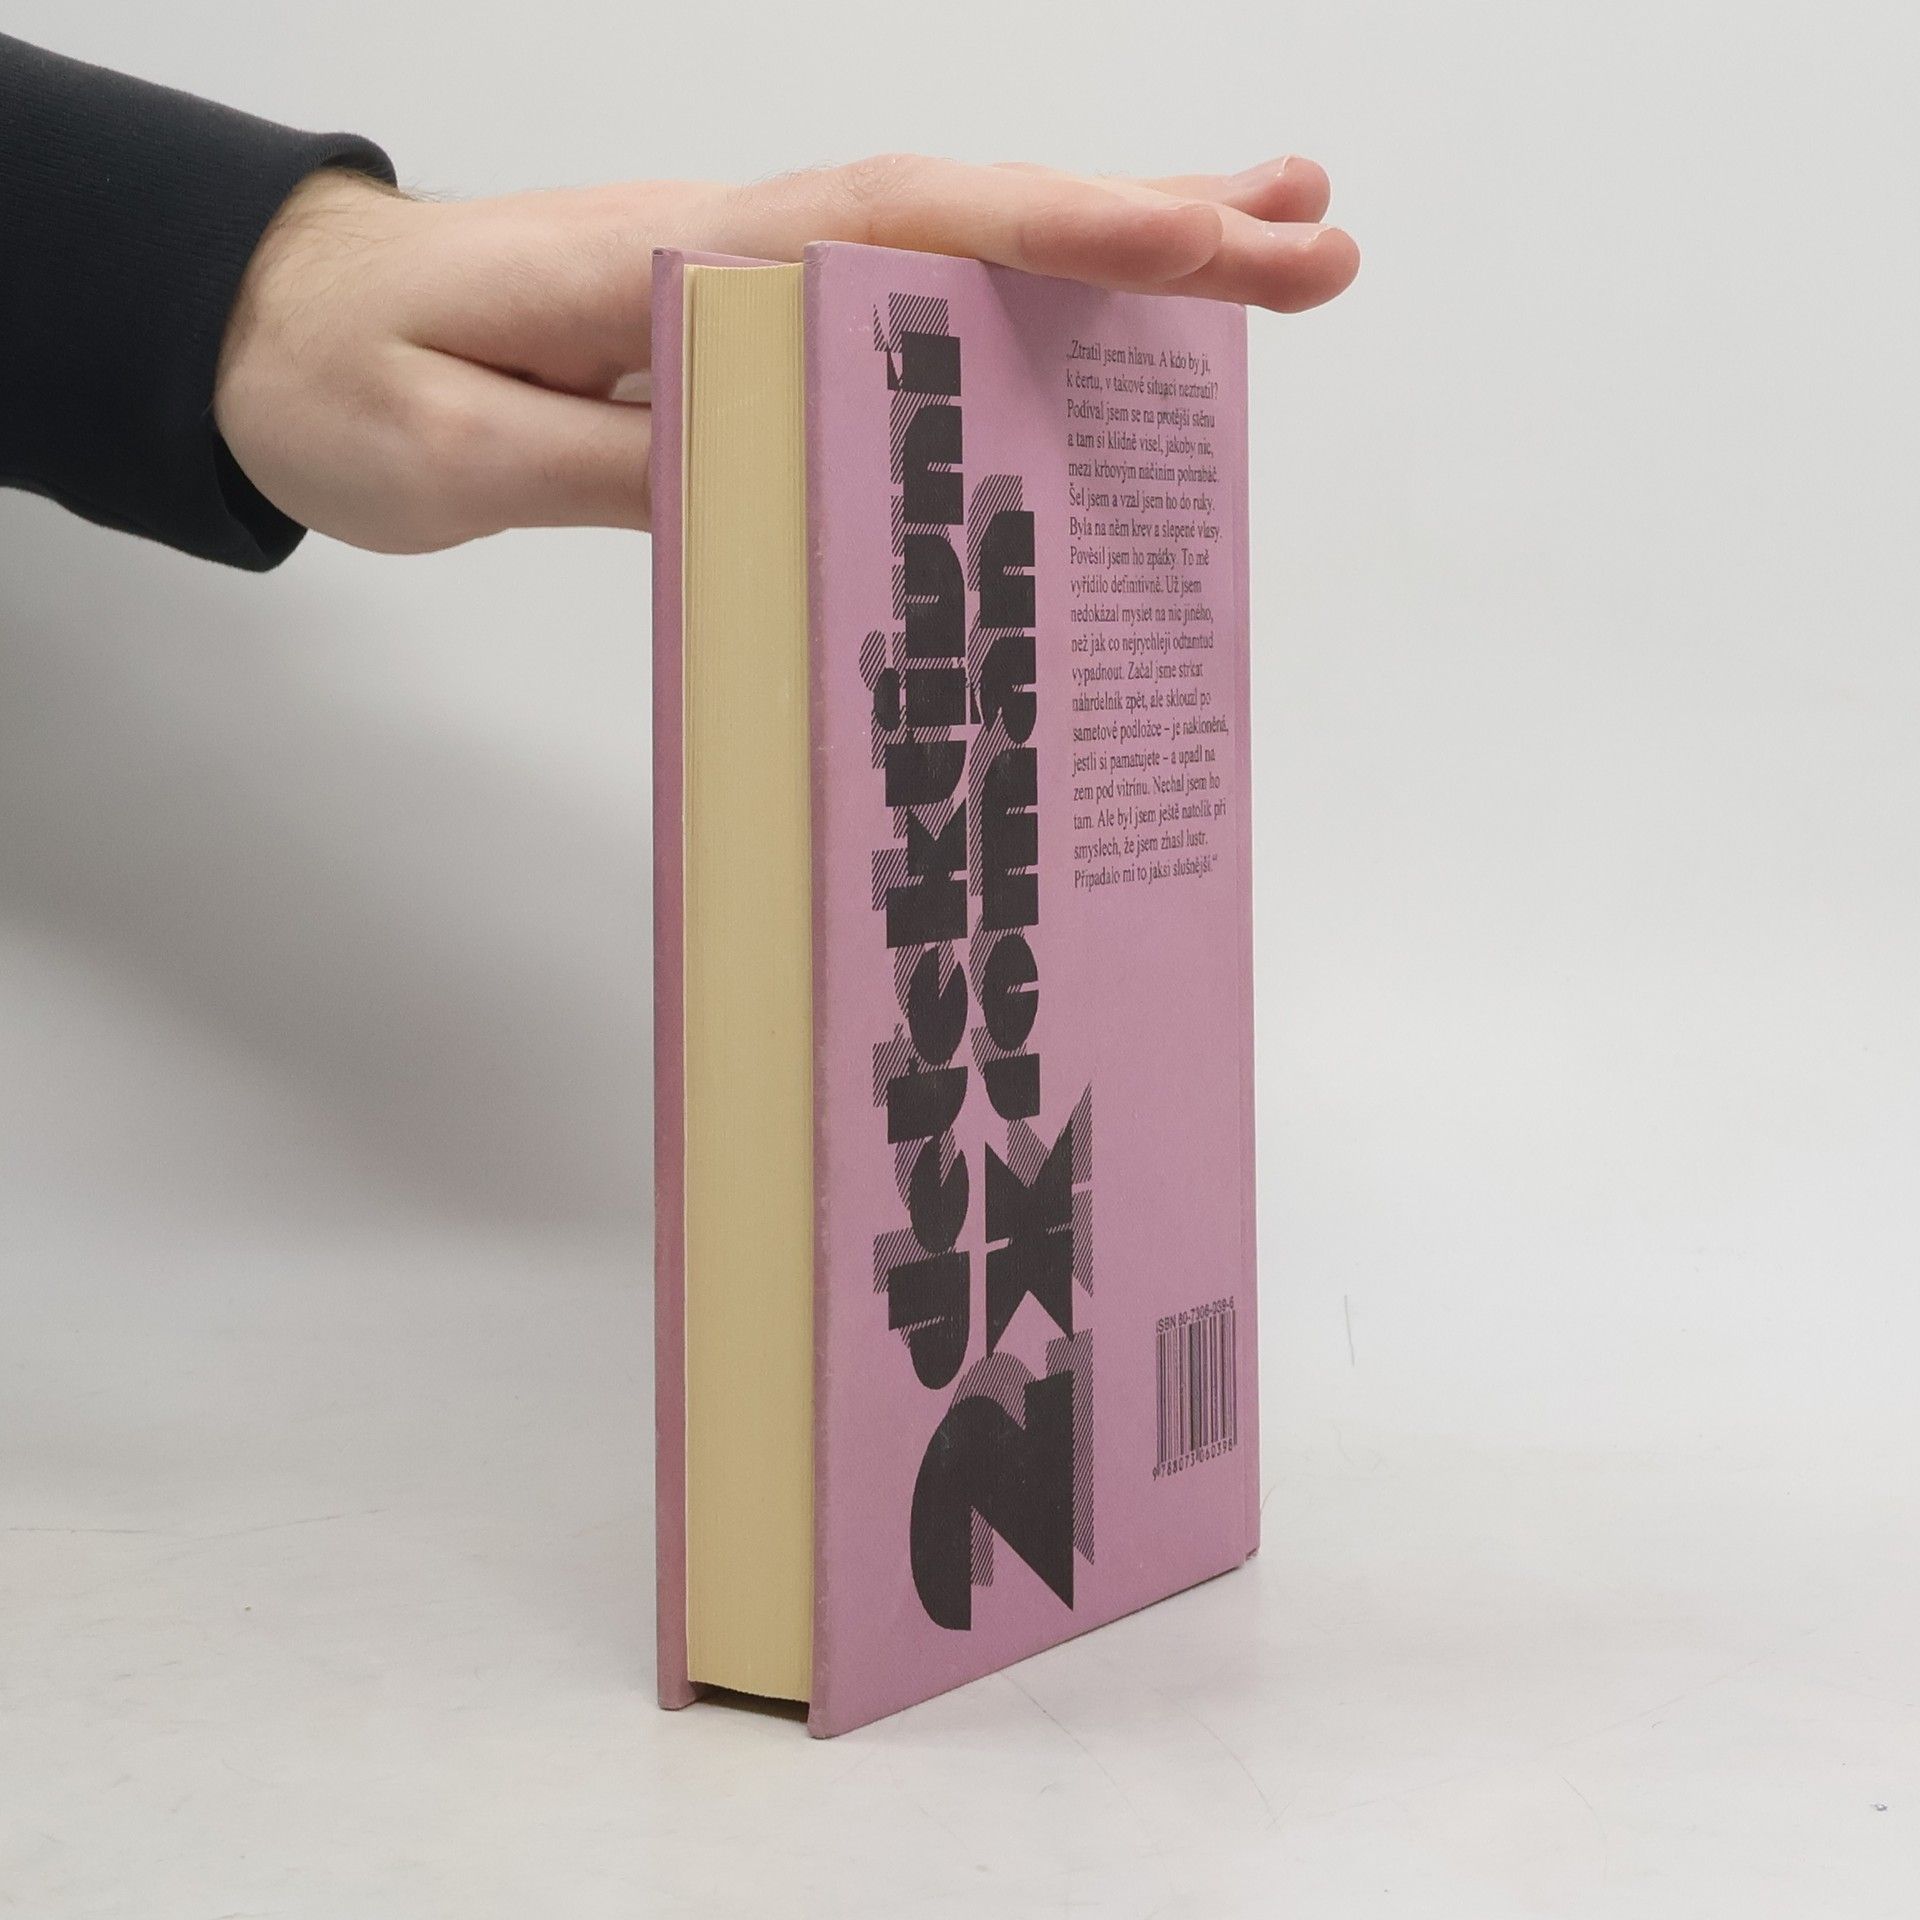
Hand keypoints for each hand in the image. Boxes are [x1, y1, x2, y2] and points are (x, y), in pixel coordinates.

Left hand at [214, 156, 1358, 554]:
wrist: (271, 333)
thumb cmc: (343, 386)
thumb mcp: (456, 451)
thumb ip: (618, 459)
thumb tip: (791, 470)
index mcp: (685, 268)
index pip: (905, 233)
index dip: (1059, 236)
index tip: (1201, 245)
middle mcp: (745, 251)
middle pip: (977, 221)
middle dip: (1150, 230)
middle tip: (1316, 243)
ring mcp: (758, 280)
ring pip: (965, 249)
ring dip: (1118, 247)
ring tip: (1270, 244)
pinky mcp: (754, 327)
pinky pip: (916, 307)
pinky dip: (1021, 303)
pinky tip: (1092, 323)